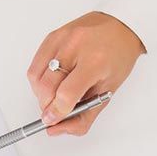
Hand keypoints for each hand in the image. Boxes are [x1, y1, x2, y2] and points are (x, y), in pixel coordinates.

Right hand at [28, 12, 146, 134]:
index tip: (52, 121)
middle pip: (46, 86)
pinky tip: (53, 81)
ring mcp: (62, 39)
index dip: (56, 112)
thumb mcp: (109, 91)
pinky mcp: (52, 36)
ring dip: (41, 93)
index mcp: (95, 62)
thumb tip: (57, 129)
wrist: (121, 26)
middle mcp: (75, 47)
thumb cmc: (118, 57)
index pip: (66, 94)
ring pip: (35, 76)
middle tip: (55, 111)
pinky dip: (39, 79)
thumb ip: (84, 115)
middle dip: (47, 106)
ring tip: (56, 94)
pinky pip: (35, 64)